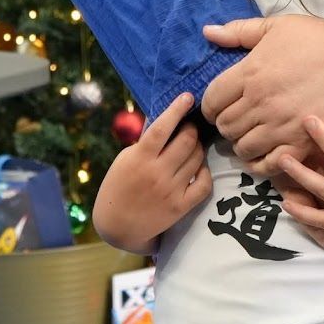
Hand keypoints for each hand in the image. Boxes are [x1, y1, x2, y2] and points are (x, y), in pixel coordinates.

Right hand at [91, 92, 210, 252]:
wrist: (118, 226)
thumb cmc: (119, 187)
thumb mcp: (125, 159)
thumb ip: (145, 140)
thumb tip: (164, 116)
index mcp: (139, 158)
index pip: (161, 128)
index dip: (176, 110)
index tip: (188, 97)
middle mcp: (157, 173)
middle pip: (187, 141)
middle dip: (192, 128)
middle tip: (189, 127)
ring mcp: (171, 190)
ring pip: (197, 158)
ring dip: (198, 147)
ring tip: (192, 146)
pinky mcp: (181, 206)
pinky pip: (204, 183)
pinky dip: (204, 171)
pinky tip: (198, 167)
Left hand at [201, 14, 323, 171]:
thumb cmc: (319, 39)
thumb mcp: (278, 26)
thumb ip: (239, 31)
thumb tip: (207, 32)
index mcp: (250, 73)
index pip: (211, 101)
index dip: (211, 105)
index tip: (220, 105)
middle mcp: (260, 103)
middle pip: (225, 126)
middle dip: (226, 123)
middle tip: (237, 119)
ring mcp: (280, 127)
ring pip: (242, 148)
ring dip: (242, 143)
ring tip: (252, 134)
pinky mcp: (302, 144)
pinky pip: (268, 165)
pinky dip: (260, 163)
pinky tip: (264, 153)